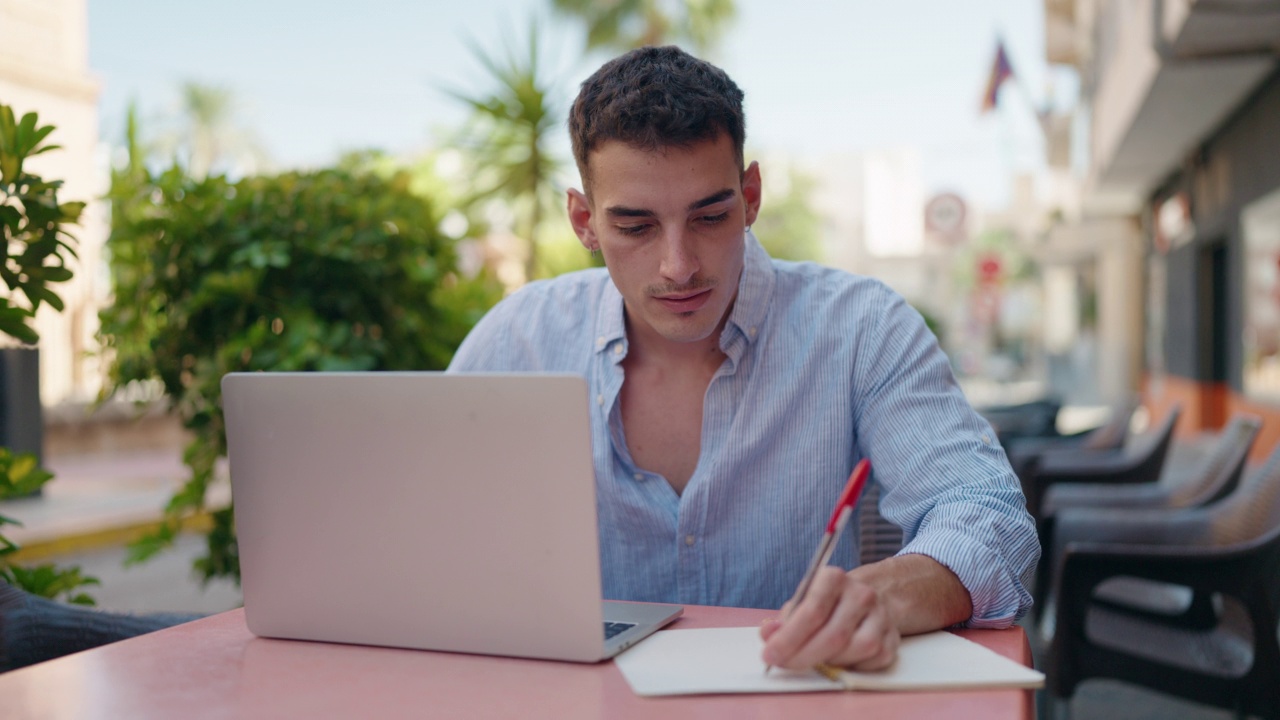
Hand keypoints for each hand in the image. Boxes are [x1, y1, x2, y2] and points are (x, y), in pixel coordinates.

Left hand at [759, 566, 900, 670]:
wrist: (864, 601)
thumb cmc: (825, 604)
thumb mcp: (800, 602)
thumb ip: (782, 621)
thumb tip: (768, 636)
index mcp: (834, 578)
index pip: (812, 611)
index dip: (789, 637)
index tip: (770, 654)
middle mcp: (862, 594)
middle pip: (833, 634)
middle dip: (803, 656)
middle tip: (783, 665)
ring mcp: (881, 616)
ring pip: (855, 649)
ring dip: (828, 662)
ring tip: (812, 660)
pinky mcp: (893, 639)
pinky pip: (871, 662)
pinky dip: (850, 667)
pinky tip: (837, 661)